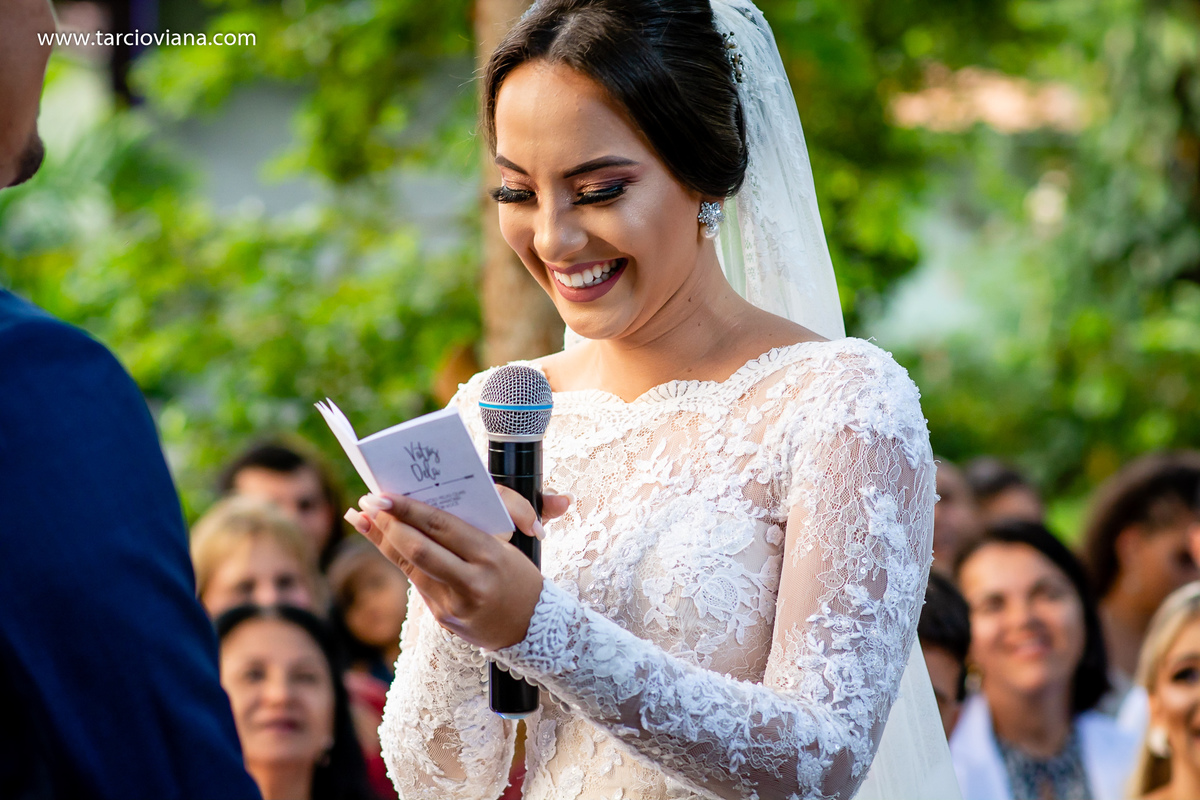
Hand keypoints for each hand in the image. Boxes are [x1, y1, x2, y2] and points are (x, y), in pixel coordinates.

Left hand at [345, 487, 570, 650]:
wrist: (532, 626)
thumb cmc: (518, 575)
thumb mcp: (506, 545)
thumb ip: (471, 525)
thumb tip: (426, 507)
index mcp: (492, 555)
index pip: (443, 527)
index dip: (410, 510)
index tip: (385, 495)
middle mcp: (472, 581)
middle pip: (420, 548)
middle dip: (389, 523)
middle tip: (369, 501)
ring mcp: (455, 604)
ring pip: (411, 566)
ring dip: (384, 540)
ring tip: (363, 518)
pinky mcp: (443, 618)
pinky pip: (416, 581)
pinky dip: (398, 559)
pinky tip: (382, 543)